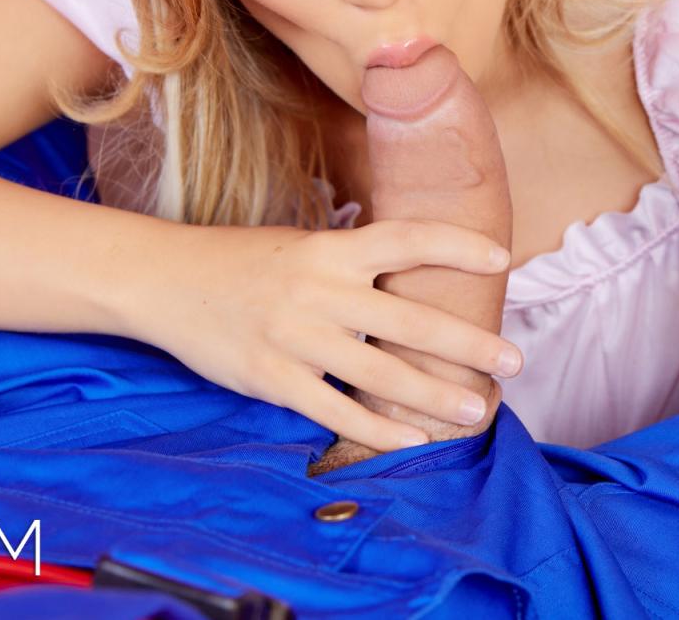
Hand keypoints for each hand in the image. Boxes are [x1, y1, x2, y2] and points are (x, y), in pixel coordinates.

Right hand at [150, 219, 522, 452]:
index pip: (406, 238)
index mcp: (330, 249)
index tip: (500, 258)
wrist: (164, 280)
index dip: (456, 244)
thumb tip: (416, 279)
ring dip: (436, 394)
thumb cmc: (243, 262)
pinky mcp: (272, 378)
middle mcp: (319, 290)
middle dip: (469, 344)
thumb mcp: (302, 246)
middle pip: (410, 320)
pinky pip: (336, 411)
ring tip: (477, 409)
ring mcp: (296, 337)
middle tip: (514, 361)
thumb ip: (353, 264)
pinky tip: (413, 439)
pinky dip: (378, 429)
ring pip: (381, 373)